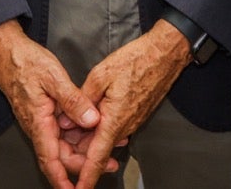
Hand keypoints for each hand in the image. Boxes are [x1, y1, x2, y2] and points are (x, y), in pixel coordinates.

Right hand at [0, 21, 116, 188]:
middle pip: (62, 155)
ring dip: (85, 146)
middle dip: (85, 163)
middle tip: (110, 163)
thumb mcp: (53, 77)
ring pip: (65, 142)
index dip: (62, 179)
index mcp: (38, 122)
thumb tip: (92, 120)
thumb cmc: (26, 62)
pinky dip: (79, 131)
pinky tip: (95, 126)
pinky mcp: (46, 112)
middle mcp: (39, 126)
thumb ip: (73, 100)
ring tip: (111, 143)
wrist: (7, 50)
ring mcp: (42, 120)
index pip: (51, 159)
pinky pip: (63, 129)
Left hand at [72, 20, 190, 188]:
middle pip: (99, 148)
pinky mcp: (137, 114)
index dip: (86, 177)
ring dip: (92, 135)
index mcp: (115, 120)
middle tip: (67, 137)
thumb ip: (81, 100)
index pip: (97, 157)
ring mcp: (133, 121)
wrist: (165, 54)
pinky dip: (103, 125)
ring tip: (77, 122)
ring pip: (107, 137)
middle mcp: (126, 126)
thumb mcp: (100, 75)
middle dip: (82, 149)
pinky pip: (116, 127)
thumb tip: (66, 122)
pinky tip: (94, 112)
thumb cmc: (135, 60)